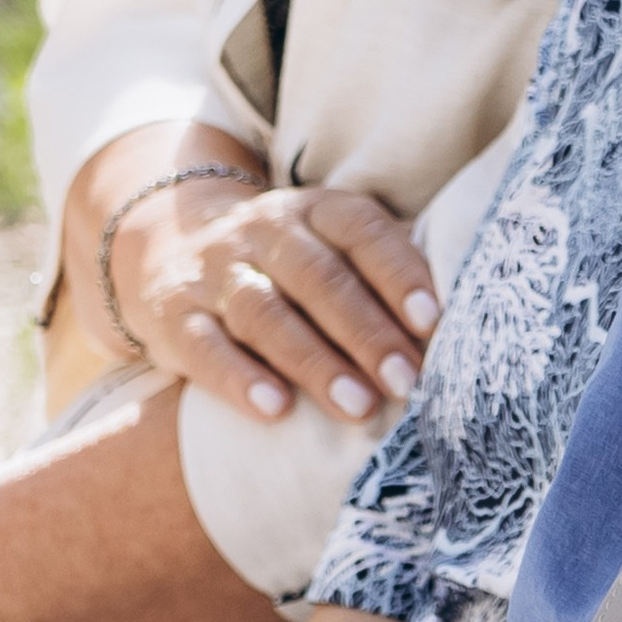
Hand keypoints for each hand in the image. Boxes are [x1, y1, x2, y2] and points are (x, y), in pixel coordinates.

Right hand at [107, 176, 438, 427]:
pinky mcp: (174, 317)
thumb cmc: (283, 264)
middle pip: (320, 278)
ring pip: (265, 313)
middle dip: (368, 333)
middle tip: (408, 382)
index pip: (362, 231)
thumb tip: (457, 333)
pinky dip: (239, 378)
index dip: (399, 273)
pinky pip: (206, 346)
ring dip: (315, 362)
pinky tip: (274, 409)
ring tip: (359, 406)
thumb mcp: (327, 247)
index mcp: (315, 212)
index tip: (435, 321)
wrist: (164, 247)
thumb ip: (380, 275)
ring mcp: (216, 273)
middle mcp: (264, 233)